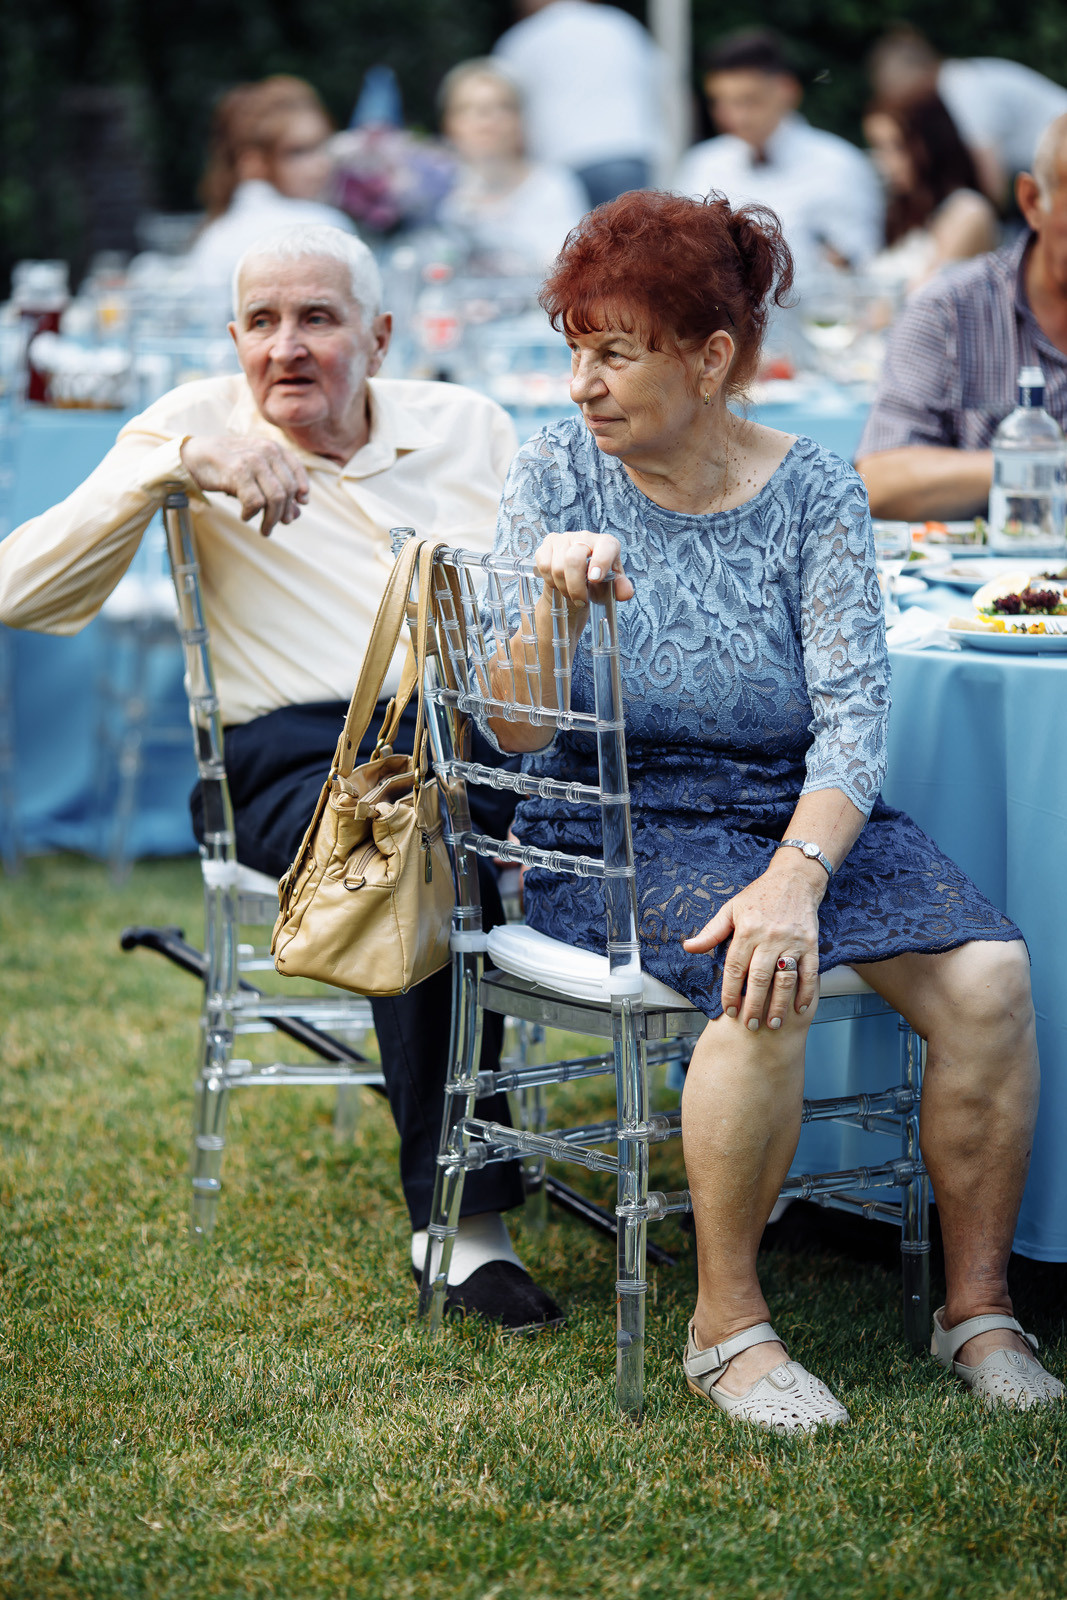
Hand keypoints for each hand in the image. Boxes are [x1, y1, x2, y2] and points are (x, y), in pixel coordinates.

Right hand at [180, 434, 309, 536]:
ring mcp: (253, 460)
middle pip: (288, 490)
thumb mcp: (255, 475)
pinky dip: (252, 514)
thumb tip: (296, 514)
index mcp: (273, 448)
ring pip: (276, 497)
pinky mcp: (238, 471)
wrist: (194, 457)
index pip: (298, 470)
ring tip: (265, 529)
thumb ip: (276, 490)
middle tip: (277, 525)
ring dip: (271, 519)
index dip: (302, 489)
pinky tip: (245, 516)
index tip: (300, 504)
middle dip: (284, 512)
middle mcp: (266, 450)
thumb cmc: (227, 466)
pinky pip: (256, 502)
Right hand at [533, 531, 633, 609]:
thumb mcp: (610, 586)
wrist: (574, 581)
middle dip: (576, 587)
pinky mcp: (546, 545)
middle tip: (581, 601)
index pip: (605, 546)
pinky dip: (550, 581)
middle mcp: (585, 537)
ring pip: (557, 566)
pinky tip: (558, 584)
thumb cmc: (596, 582)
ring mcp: (563, 539)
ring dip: (563, 587)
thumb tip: (626, 593)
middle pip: (574, 559)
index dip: (600, 562)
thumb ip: (620, 588)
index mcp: (606, 544)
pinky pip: (544, 566)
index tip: (595, 579)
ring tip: (570, 593)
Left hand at [682, 854, 825, 1029]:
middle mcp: (769, 936)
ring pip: (784, 979)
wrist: (795, 879)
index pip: (735, 967)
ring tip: (773, 1024)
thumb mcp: (731, 908)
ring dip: (779, 1005)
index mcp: (747, 929)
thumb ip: (711, 932)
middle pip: (759, 978)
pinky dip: (807, 993)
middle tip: (749, 1025)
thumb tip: (688, 947)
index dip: (730, 992)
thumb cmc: (759, 895)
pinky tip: (800, 1009)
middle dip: (753, 1005)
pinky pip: (810, 973)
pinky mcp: (811, 943)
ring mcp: (792, 941)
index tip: (728, 1010)